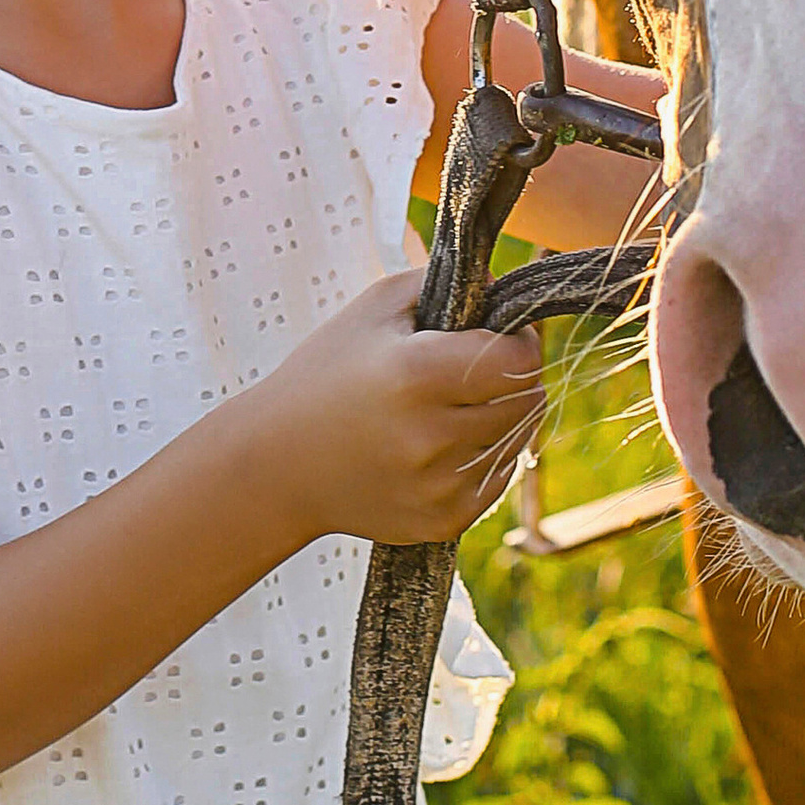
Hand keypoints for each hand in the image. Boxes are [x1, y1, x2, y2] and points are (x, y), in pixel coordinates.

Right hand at [256, 268, 542, 551]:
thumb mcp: (374, 307)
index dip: (520, 341)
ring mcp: (439, 486)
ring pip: (518, 440)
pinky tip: (443, 445)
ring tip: (452, 408)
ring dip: (501, 419)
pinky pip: (498, 479)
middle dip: (513, 380)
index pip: (520, 360)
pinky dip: (484, 458)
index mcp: (417, 374)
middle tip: (476, 372)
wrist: (277, 466)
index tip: (498, 336)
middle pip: (527, 401)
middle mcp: (432, 436)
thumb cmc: (326, 375)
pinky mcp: (443, 521)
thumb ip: (446, 283)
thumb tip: (504, 288)